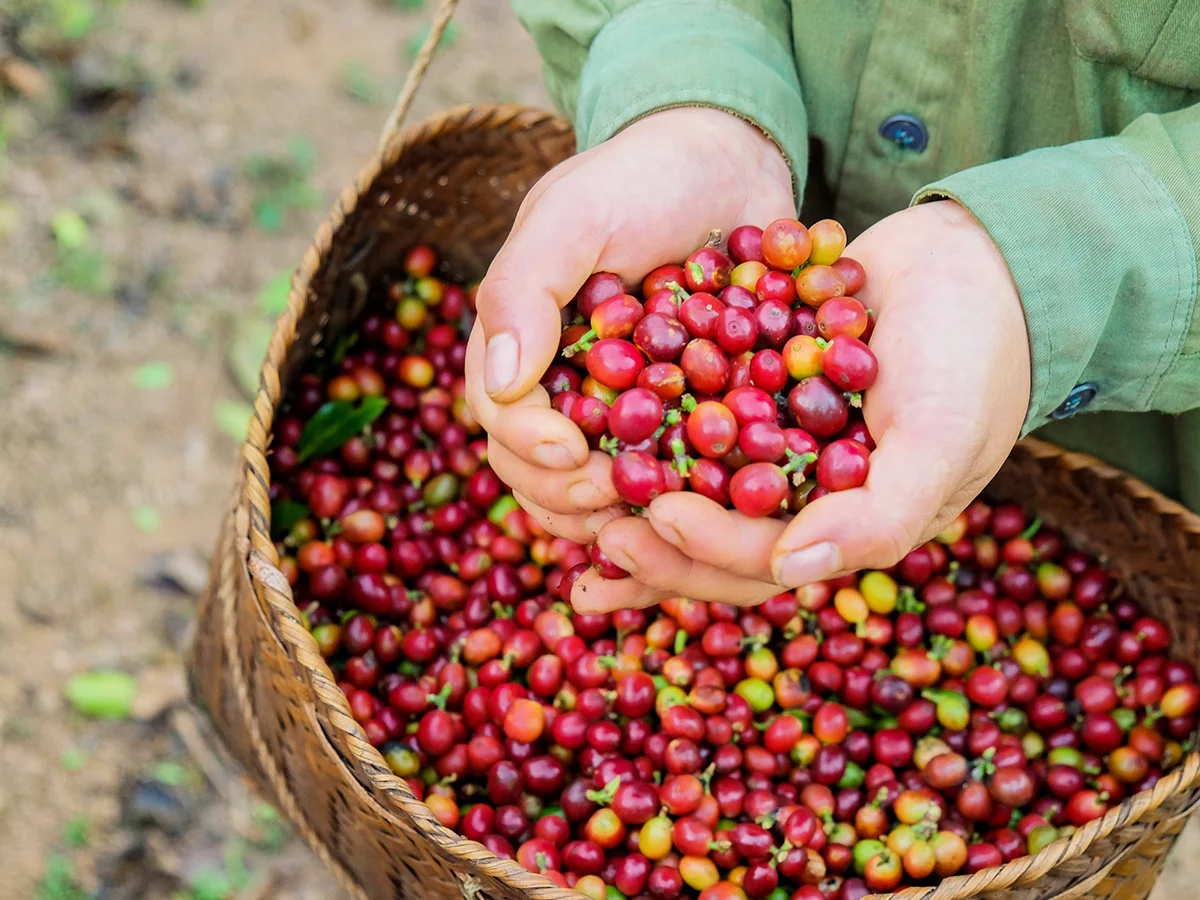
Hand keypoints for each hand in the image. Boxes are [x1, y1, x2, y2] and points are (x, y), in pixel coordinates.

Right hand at [464, 106, 795, 600]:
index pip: (503, 415)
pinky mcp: (685, 418)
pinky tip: (705, 514)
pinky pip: (673, 477)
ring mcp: (625, 410)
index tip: (575, 454)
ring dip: (618, 514)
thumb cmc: (643, 175)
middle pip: (542, 469)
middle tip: (616, 494)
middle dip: (570, 493)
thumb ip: (524, 289)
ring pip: (599, 487)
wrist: (730, 159)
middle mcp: (567, 388)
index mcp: (524, 345)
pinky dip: (681, 502)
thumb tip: (499, 385)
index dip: (530, 446)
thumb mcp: (574, 213)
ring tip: (657, 517)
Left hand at [575, 200, 1030, 612]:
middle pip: (712, 536)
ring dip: (636, 489)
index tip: (654, 514)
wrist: (980, 259)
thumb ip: (877, 516)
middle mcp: (801, 494)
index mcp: (843, 526)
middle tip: (591, 519)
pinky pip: (691, 411)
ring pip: (692, 480)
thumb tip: (791, 572)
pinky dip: (649, 417)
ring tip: (573, 487)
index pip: (760, 562)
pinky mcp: (753, 385)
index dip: (703, 550)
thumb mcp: (940, 441)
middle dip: (653, 537)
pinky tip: (597, 409)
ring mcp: (775, 440)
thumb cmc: (973, 359)